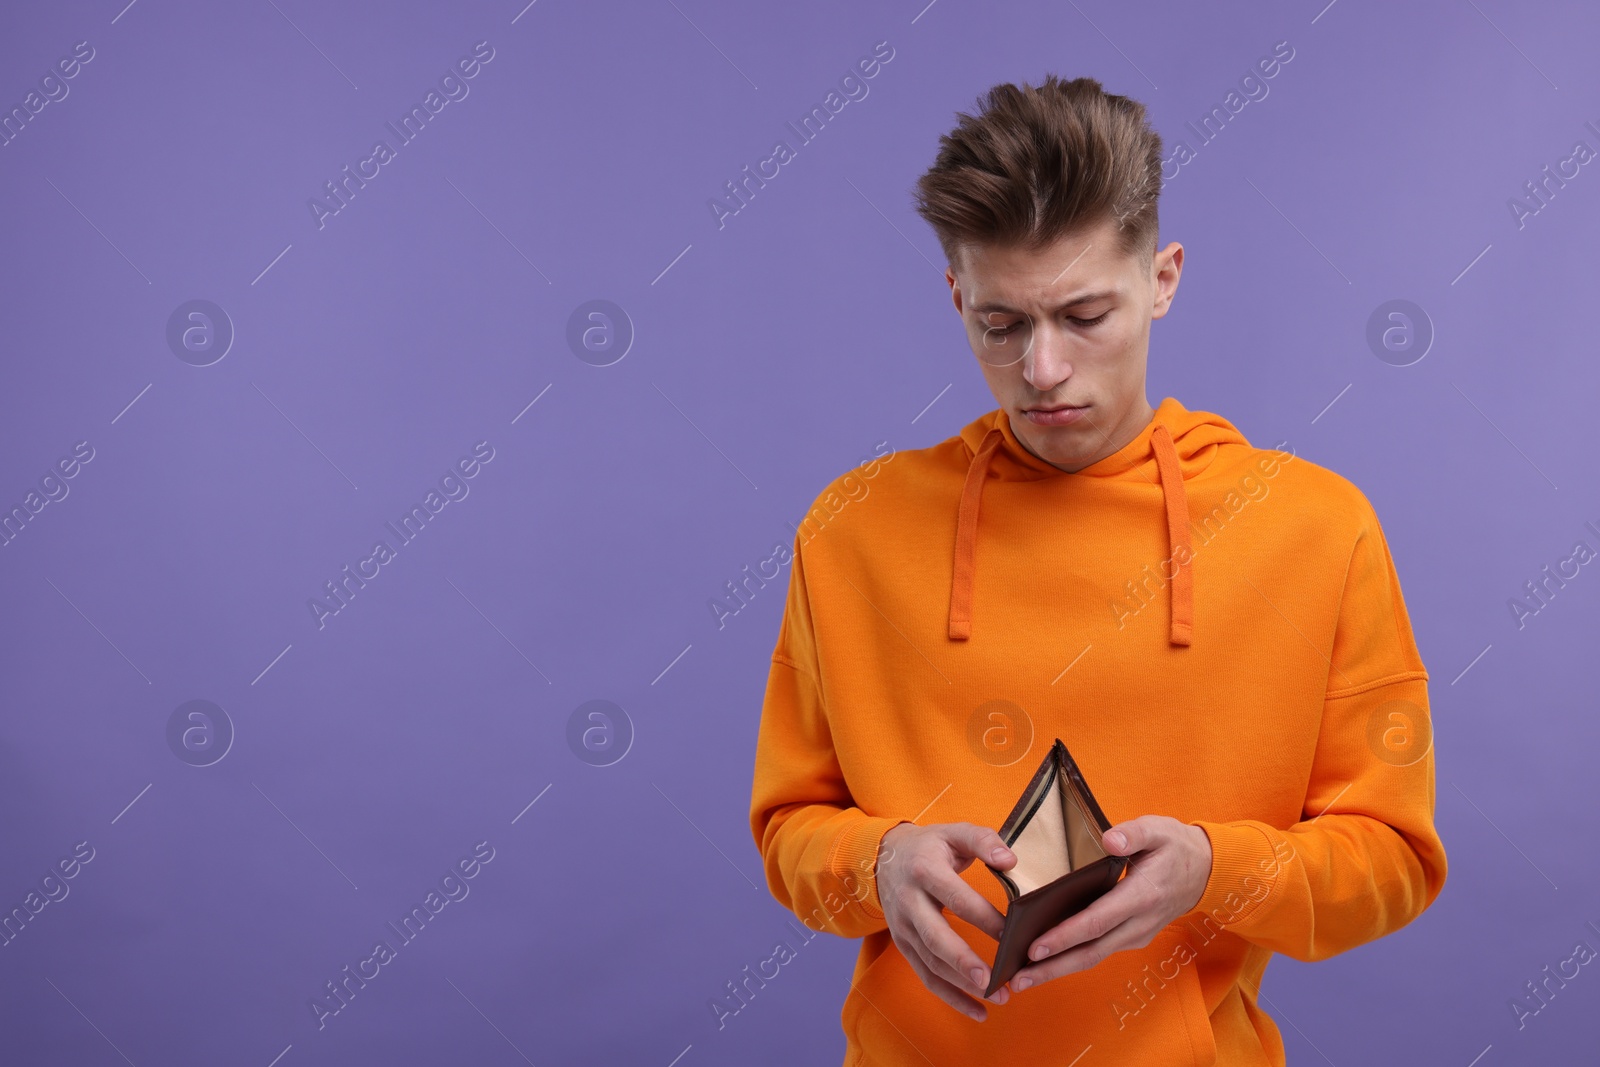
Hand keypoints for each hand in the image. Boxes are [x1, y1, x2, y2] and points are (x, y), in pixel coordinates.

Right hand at [876, 821, 1016, 1020]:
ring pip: (931, 962)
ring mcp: (903, 927)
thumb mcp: (953, 832)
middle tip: (992, 980)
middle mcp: (909, 901)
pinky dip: (951, 997)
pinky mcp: (904, 945)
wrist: (883, 857)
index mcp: (924, 870)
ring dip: (962, 985)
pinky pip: (926, 976)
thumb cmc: (930, 846)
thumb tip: (1010, 861)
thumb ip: (983, 840)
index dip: (984, 916)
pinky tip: (979, 1012)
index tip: (1012, 932)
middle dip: (963, 961)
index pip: (956, 898)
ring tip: (997, 997)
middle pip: (935, 936)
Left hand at [1007, 816, 1212, 992]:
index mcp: (1141, 896)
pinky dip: (1072, 958)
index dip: (1066, 936)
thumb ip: (1133, 833)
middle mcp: (1139, 923)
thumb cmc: (1175, 847)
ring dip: (1058, 969)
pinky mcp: (1132, 937)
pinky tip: (1046, 961)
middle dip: (1053, 967)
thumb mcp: (1158, 830)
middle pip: (1091, 951)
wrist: (1206, 872)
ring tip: (1022, 979)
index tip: (1035, 947)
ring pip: (1094, 956)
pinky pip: (1099, 951)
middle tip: (1018, 980)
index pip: (1097, 921)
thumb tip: (1109, 839)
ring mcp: (1137, 934)